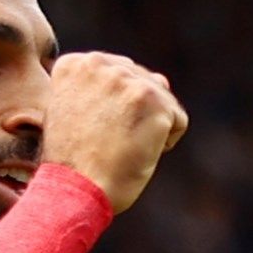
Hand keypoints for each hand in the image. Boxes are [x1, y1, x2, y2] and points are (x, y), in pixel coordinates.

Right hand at [41, 52, 189, 213]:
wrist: (77, 188)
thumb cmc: (75, 161)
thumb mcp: (75, 113)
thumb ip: (104, 89)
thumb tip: (161, 79)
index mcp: (74, 64)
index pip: (118, 75)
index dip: (114, 110)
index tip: (94, 131)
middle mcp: (98, 64)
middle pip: (143, 84)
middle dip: (136, 116)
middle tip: (109, 142)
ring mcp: (126, 80)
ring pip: (163, 101)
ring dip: (151, 128)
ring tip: (122, 146)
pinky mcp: (152, 100)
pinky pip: (178, 120)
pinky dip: (165, 143)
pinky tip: (138, 153)